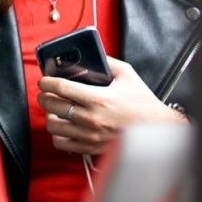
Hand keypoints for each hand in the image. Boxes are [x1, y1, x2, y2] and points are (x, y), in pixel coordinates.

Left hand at [37, 57, 185, 155]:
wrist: (157, 129)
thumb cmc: (143, 104)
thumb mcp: (128, 76)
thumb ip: (107, 62)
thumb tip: (92, 54)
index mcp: (98, 99)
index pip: (61, 87)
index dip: (47, 82)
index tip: (44, 80)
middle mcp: (91, 118)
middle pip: (52, 105)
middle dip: (44, 96)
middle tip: (46, 92)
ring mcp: (89, 135)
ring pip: (53, 125)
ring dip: (49, 115)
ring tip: (54, 109)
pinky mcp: (91, 147)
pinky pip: (61, 143)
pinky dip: (57, 134)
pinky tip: (63, 126)